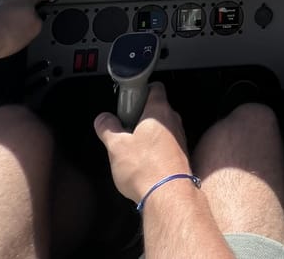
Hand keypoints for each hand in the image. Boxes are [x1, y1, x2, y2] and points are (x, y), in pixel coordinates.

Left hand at [0, 0, 52, 59]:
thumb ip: (39, 21)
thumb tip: (37, 20)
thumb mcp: (34, 29)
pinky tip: (3, 36)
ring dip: (13, 20)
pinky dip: (2, 26)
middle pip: (23, 2)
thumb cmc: (4, 34)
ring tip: (15, 35)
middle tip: (32, 23)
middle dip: (28, 11)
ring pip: (9, 11)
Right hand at [94, 82, 189, 202]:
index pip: (155, 87)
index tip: (128, 98)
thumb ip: (107, 128)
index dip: (141, 89)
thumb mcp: (116, 146)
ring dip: (147, 134)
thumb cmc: (146, 169)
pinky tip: (142, 162)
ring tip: (131, 148)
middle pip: (157, 108)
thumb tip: (102, 119)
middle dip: (140, 115)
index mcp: (159, 111)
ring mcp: (179, 139)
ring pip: (161, 128)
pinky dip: (154, 149)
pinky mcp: (180, 156)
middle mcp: (173, 122)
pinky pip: (165, 145)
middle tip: (124, 126)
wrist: (168, 196)